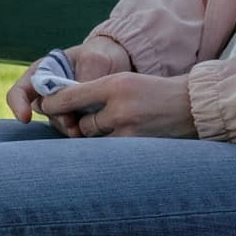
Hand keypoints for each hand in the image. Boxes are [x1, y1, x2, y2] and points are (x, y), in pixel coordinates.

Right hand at [5, 35, 130, 122]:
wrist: (117, 62)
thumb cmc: (100, 55)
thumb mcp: (93, 60)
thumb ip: (82, 82)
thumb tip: (75, 110)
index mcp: (41, 73)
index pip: (19, 92)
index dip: (18, 106)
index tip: (26, 118)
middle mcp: (47, 94)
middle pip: (43, 113)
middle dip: (57, 119)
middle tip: (72, 123)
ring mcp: (61, 109)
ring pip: (59, 125)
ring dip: (71, 128)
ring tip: (86, 126)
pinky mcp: (77, 121)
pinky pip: (74, 132)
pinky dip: (83, 132)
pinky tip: (95, 129)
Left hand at [39, 71, 195, 139]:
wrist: (192, 106)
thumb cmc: (154, 91)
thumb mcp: (126, 81)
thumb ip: (98, 91)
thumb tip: (65, 103)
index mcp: (115, 84)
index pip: (72, 95)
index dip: (53, 104)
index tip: (43, 107)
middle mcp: (120, 108)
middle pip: (81, 124)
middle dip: (77, 126)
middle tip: (74, 125)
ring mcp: (130, 131)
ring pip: (95, 142)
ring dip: (93, 140)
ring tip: (103, 134)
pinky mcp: (139, 148)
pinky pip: (111, 154)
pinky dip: (107, 152)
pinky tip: (111, 149)